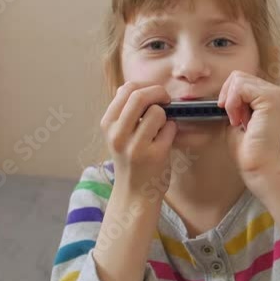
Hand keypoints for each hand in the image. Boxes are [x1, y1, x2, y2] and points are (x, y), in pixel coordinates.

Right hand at [100, 82, 176, 199]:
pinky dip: (172, 130)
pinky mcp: (155, 155)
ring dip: (165, 115)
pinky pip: (170, 128)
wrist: (134, 193)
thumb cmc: (130, 160)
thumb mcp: (117, 135)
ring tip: (161, 127)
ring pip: (157, 112)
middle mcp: (118, 135)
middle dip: (158, 92)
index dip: (145, 86)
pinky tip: (166, 140)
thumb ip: (123, 112)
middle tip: (166, 100)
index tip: (154, 94)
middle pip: (139, 96)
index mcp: (107, 125)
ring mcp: (136, 146)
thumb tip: (133, 88)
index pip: (125, 89)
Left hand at [218, 70, 279, 178]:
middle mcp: (278, 93)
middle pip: (239, 76)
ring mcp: (277, 94)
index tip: (232, 117)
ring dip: (231, 101)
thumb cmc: (248, 149)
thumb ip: (235, 101)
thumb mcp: (237, 118)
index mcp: (271, 97)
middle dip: (229, 97)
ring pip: (239, 79)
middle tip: (234, 119)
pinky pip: (241, 86)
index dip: (230, 96)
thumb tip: (223, 89)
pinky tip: (239, 120)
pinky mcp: (271, 99)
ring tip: (238, 121)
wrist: (259, 167)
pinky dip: (233, 103)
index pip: (242, 80)